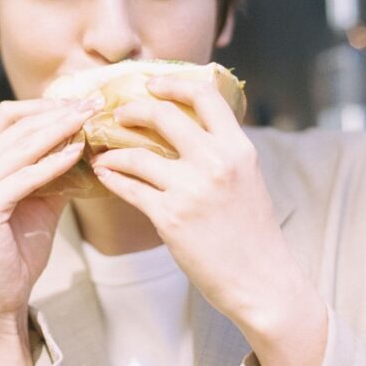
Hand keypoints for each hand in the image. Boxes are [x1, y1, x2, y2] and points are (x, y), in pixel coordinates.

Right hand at [0, 95, 100, 332]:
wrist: (1, 294)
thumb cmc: (20, 247)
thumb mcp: (42, 197)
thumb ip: (55, 167)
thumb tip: (86, 137)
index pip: (8, 116)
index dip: (43, 105)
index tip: (78, 101)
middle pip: (17, 126)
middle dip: (58, 112)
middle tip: (92, 103)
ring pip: (22, 147)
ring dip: (59, 129)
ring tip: (88, 119)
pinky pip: (26, 177)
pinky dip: (54, 162)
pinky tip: (77, 151)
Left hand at [91, 77, 312, 335]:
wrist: (262, 282)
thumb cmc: (253, 232)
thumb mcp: (247, 178)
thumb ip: (222, 150)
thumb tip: (189, 127)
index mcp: (238, 148)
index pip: (205, 95)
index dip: (173, 83)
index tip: (152, 84)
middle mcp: (216, 162)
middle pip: (162, 115)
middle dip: (132, 110)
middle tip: (118, 114)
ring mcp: (191, 189)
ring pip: (136, 154)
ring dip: (113, 151)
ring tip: (104, 152)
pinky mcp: (171, 217)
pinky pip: (129, 187)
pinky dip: (112, 177)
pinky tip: (105, 174)